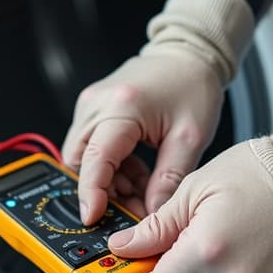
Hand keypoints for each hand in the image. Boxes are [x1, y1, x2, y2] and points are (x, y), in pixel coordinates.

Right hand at [62, 0, 255, 224]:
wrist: (187, 54)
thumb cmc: (191, 86)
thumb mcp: (189, 139)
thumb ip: (169, 181)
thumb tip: (153, 215)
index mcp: (121, 108)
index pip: (96, 159)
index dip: (92, 193)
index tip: (93, 218)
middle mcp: (97, 104)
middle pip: (81, 162)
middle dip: (103, 191)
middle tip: (132, 208)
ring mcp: (91, 105)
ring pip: (84, 157)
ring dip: (108, 180)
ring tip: (142, 189)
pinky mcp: (93, 109)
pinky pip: (92, 146)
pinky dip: (111, 166)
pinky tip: (137, 173)